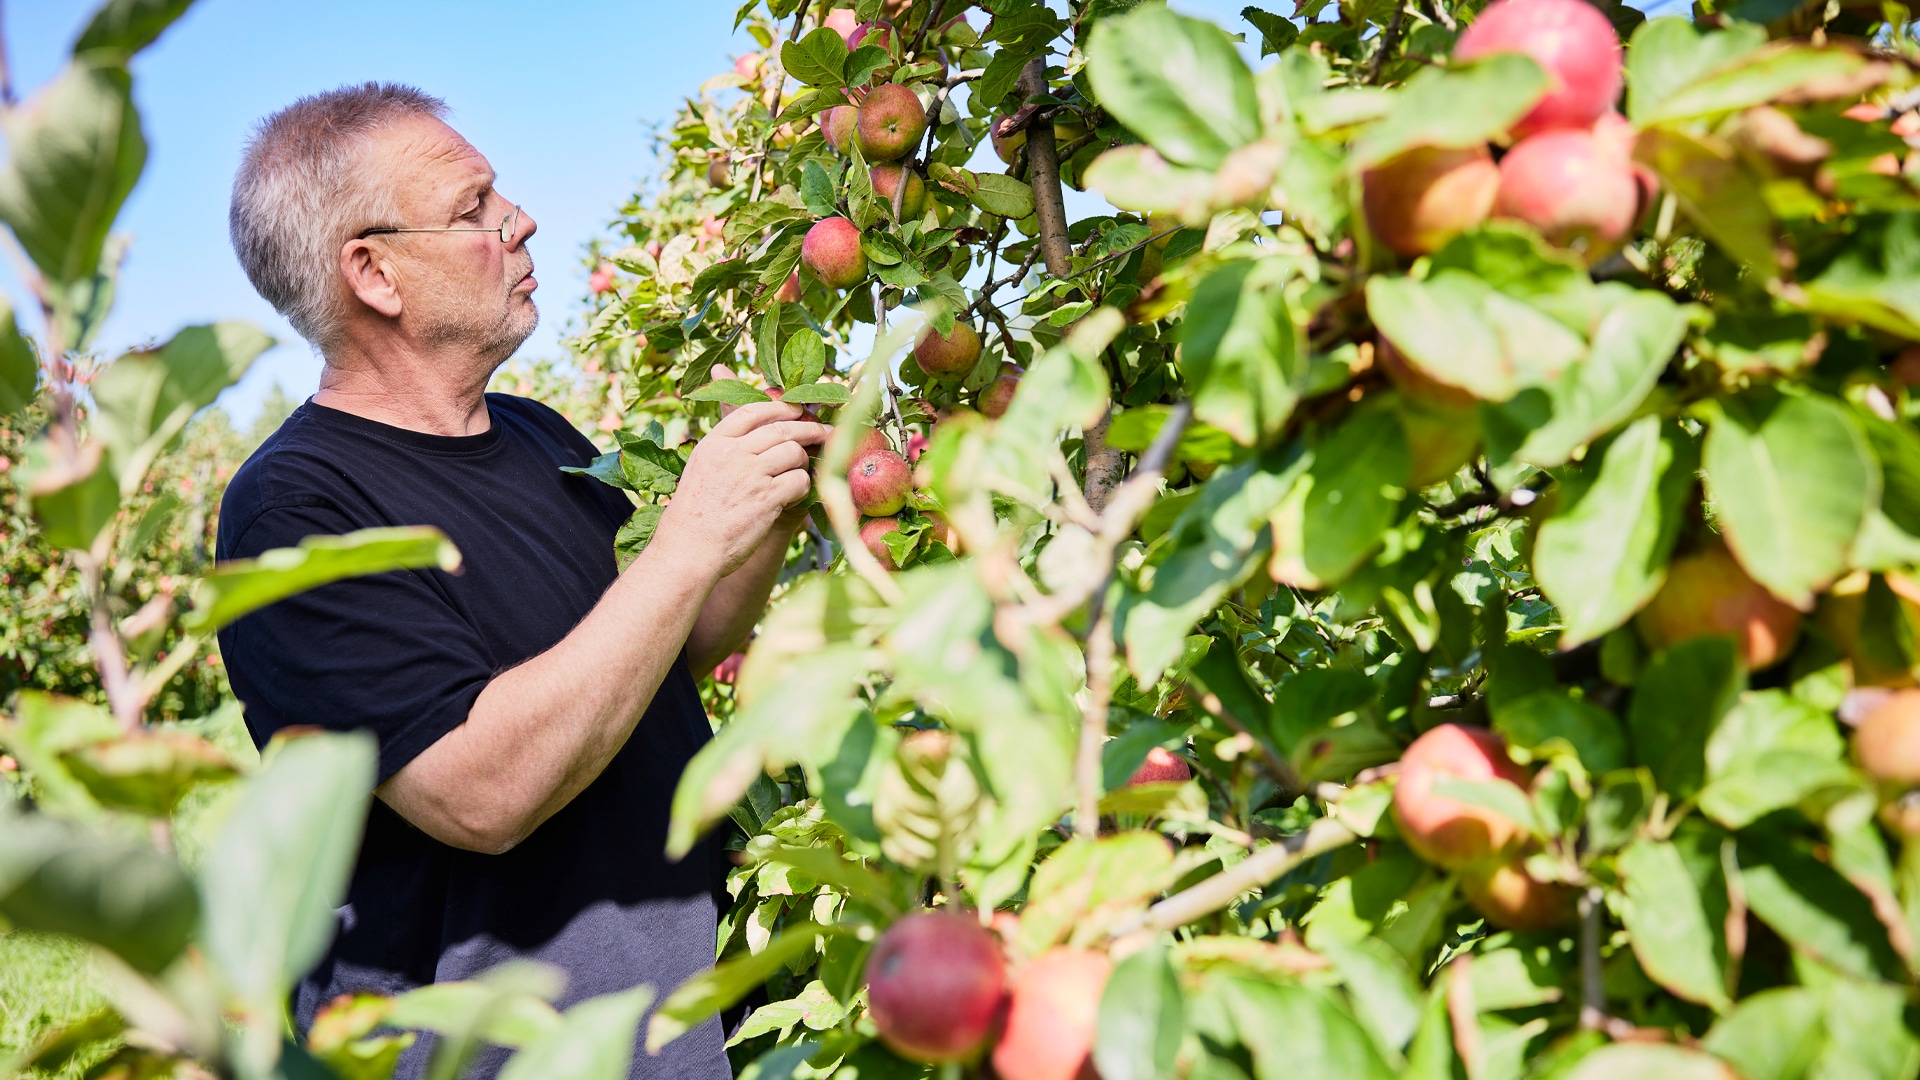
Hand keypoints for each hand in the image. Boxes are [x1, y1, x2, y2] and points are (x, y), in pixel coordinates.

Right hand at [652, 399, 829, 579]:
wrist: (688, 550)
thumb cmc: (693, 516)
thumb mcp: (700, 469)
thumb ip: (725, 450)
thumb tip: (758, 435)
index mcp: (715, 443)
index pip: (752, 411)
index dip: (780, 408)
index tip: (796, 410)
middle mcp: (733, 453)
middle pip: (781, 428)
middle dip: (809, 428)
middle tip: (826, 432)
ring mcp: (751, 474)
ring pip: (795, 453)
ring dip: (803, 463)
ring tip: (797, 475)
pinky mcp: (768, 498)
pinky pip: (800, 481)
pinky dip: (802, 487)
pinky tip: (793, 497)